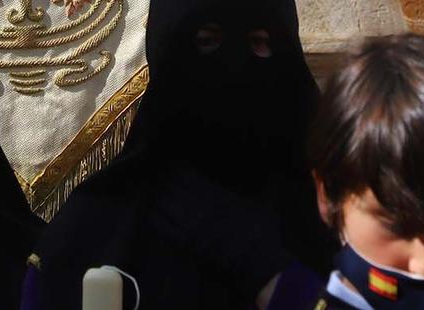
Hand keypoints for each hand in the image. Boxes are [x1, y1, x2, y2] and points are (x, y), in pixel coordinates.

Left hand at [145, 164, 295, 302]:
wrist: (258, 264)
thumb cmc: (263, 232)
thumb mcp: (267, 201)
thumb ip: (267, 183)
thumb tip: (276, 170)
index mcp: (215, 192)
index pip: (185, 173)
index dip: (173, 165)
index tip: (168, 159)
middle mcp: (199, 205)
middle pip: (169, 185)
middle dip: (160, 178)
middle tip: (151, 171)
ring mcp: (190, 225)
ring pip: (162, 203)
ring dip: (153, 195)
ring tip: (147, 188)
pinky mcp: (186, 244)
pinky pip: (161, 227)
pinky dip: (152, 217)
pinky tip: (147, 210)